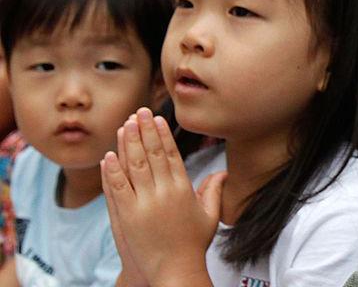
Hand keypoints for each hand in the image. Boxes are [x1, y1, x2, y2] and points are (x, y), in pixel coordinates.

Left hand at [101, 107, 225, 285]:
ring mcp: (144, 204)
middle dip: (144, 131)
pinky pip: (118, 188)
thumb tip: (223, 174)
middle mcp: (163, 193)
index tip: (157, 119)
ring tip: (124, 125)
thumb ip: (214, 192)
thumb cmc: (193, 245)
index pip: (171, 155)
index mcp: (183, 189)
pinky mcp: (127, 216)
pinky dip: (112, 171)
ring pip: (134, 166)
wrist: (175, 270)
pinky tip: (109, 155)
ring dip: (128, 144)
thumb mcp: (209, 217)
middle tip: (139, 112)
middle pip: (152, 154)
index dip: (163, 135)